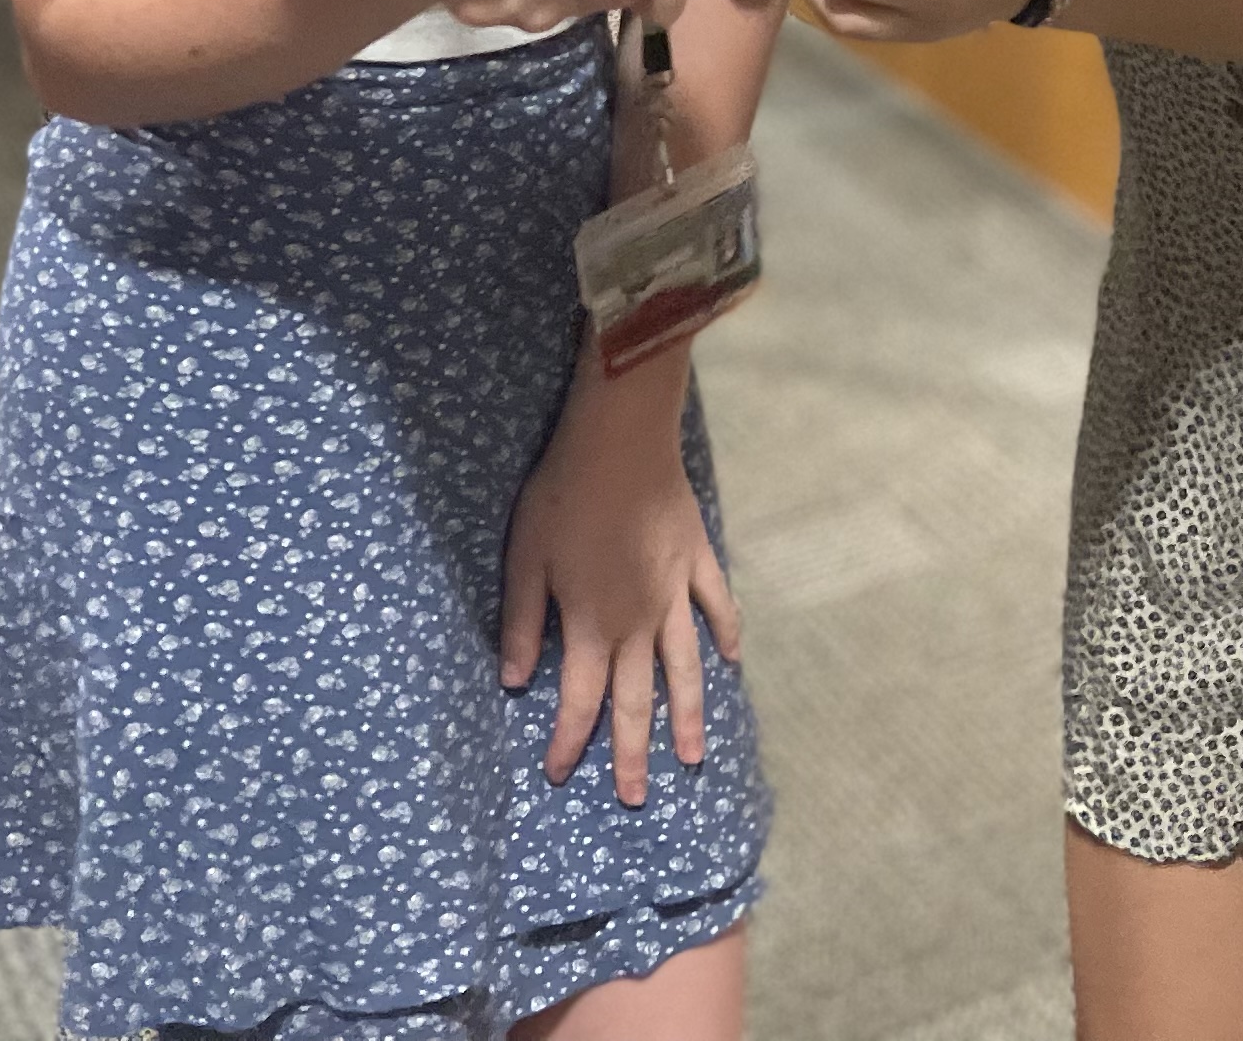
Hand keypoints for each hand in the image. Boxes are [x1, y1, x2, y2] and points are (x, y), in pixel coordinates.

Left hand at [500, 363, 743, 805]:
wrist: (620, 442)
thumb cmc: (563, 496)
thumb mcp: (525, 560)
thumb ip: (521, 623)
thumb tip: (511, 682)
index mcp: (591, 626)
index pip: (579, 702)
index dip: (568, 742)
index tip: (559, 774)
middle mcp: (638, 623)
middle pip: (636, 701)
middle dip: (632, 754)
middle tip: (635, 800)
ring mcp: (674, 595)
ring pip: (684, 669)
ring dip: (687, 717)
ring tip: (690, 758)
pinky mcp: (697, 562)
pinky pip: (717, 607)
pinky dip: (726, 635)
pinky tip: (731, 661)